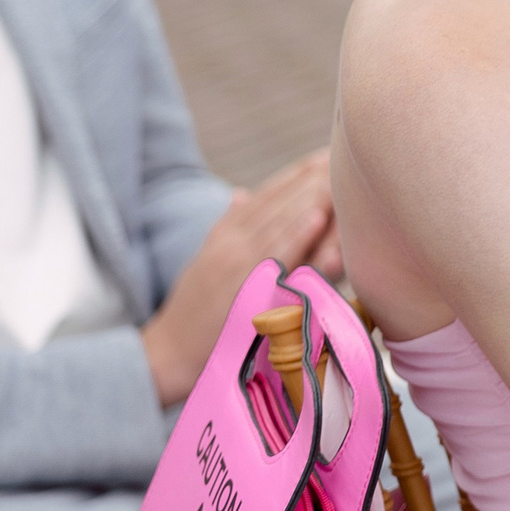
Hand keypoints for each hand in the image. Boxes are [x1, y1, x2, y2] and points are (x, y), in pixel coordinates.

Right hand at [140, 149, 332, 405]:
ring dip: (311, 196)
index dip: (296, 174)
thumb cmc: (194, 311)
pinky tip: (317, 216)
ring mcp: (237, 264)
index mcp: (226, 233)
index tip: (323, 156)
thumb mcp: (208, 260)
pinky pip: (276, 259)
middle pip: (278, 202)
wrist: (168, 354)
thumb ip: (229, 227)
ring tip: (337, 173)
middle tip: (342, 156)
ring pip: (280, 221)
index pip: (267, 195)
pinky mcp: (243, 289)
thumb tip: (241, 195)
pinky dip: (296, 236)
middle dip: (311, 178)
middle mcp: (231, 242)